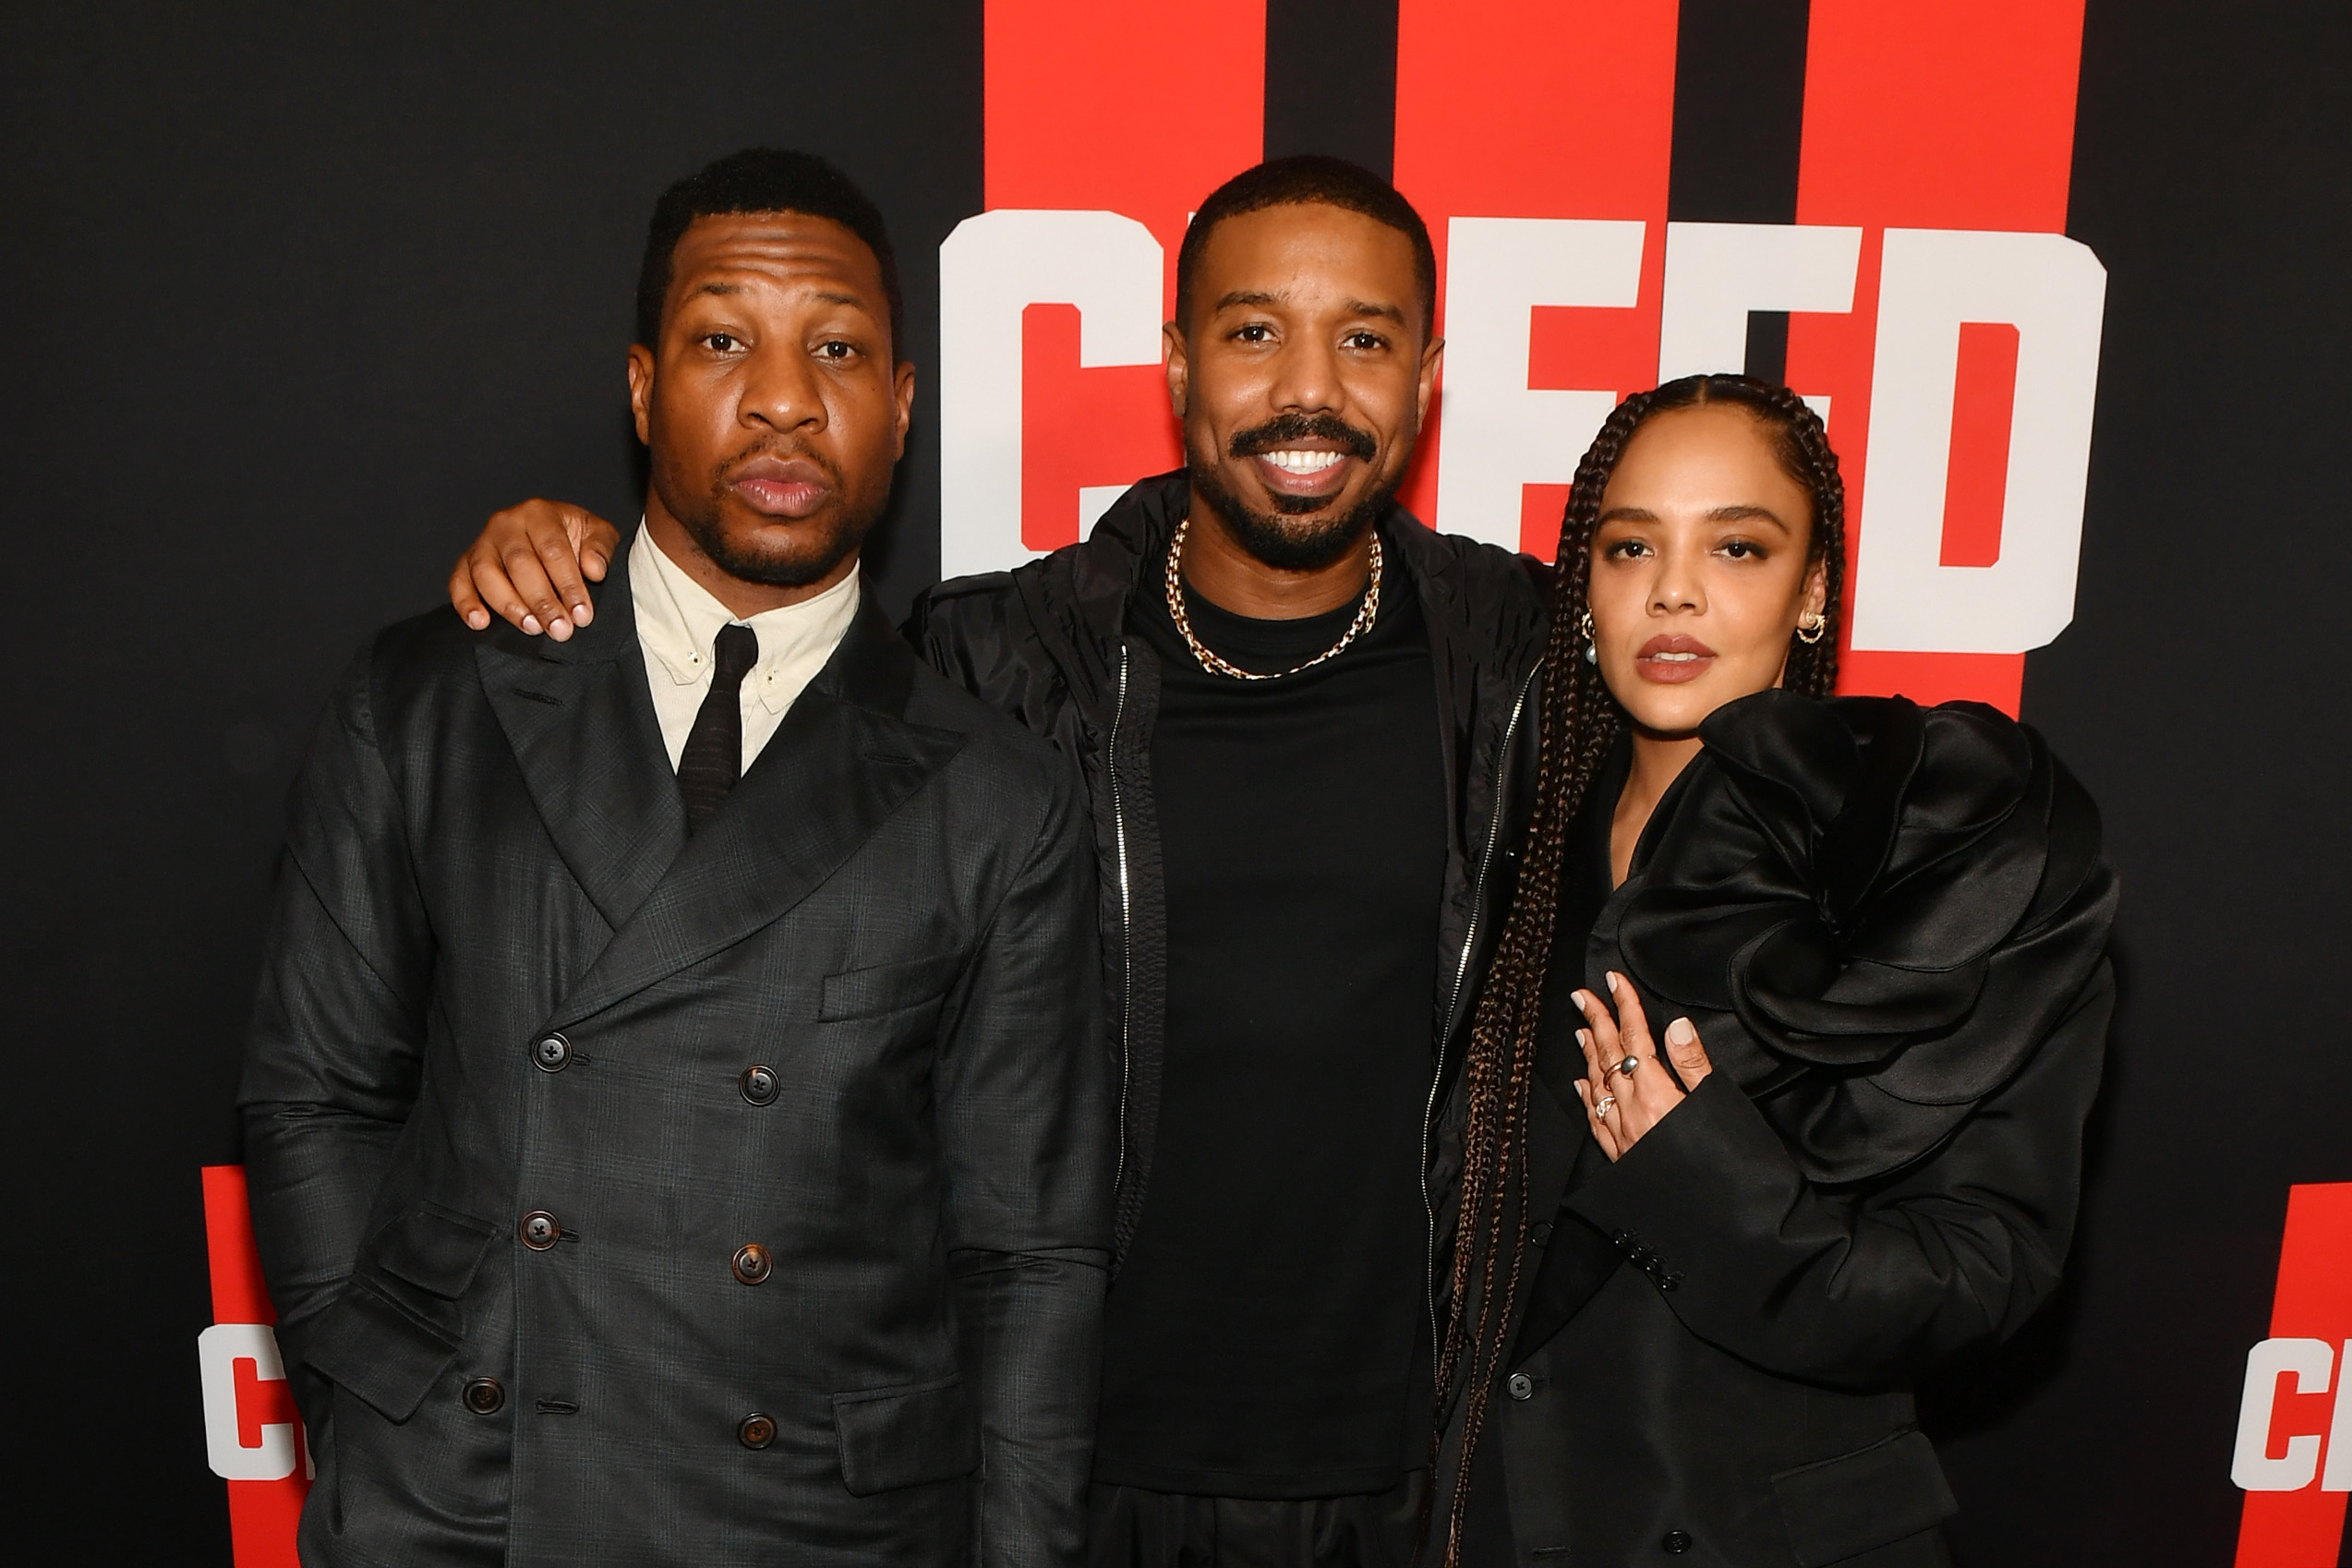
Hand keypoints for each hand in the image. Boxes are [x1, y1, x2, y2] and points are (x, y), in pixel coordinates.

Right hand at [449, 500, 622, 640]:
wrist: (553, 536)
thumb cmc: (576, 537)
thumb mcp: (598, 534)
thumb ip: (600, 548)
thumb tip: (594, 570)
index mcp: (539, 513)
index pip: (553, 550)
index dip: (568, 585)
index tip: (582, 614)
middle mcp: (506, 523)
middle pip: (520, 563)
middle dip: (542, 601)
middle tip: (560, 629)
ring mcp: (483, 543)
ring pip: (486, 573)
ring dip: (509, 605)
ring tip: (532, 628)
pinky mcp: (466, 563)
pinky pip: (458, 581)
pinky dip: (466, 603)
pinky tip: (480, 622)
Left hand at [1569, 971, 1713, 1160]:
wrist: (1719, 1227)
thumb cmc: (1731, 1167)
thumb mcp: (1720, 1109)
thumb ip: (1694, 1066)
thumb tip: (1675, 1026)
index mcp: (1658, 1096)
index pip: (1635, 1040)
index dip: (1624, 1007)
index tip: (1612, 981)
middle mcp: (1633, 1115)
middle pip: (1609, 1058)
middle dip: (1596, 1022)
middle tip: (1582, 996)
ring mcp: (1624, 1138)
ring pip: (1598, 1086)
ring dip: (1589, 1055)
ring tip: (1581, 1030)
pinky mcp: (1623, 1159)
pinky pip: (1596, 1122)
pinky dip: (1588, 1098)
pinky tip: (1582, 1087)